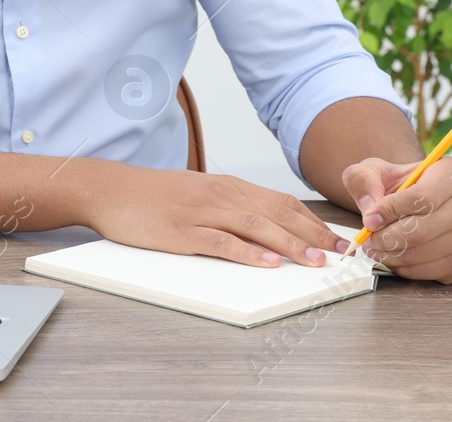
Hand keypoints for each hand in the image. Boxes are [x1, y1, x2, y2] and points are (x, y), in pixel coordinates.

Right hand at [87, 166, 348, 268]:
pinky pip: (222, 242)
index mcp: (228, 186)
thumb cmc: (153, 195)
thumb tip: (265, 226)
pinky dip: (248, 253)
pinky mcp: (183, 232)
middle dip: (313, 234)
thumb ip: (230, 206)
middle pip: (277, 213)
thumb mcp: (198, 193)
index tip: (338, 239)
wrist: (110, 189)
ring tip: (316, 261)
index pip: (282, 202)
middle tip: (341, 254)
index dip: (313, 221)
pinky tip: (268, 264)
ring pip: (256, 227)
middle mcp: (221, 195)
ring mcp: (202, 213)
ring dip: (290, 244)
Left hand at [341, 156, 451, 282]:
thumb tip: (371, 213)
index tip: (370, 218)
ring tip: (376, 248)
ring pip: (427, 253)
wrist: (414, 199)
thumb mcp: (374, 170)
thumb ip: (364, 181)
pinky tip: (394, 257)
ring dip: (393, 255)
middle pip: (424, 230)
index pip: (424, 198)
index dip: (391, 211)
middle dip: (388, 238)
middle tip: (368, 239)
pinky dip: (406, 269)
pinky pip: (433, 272)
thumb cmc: (398, 183)